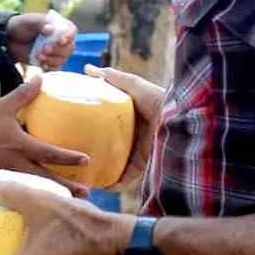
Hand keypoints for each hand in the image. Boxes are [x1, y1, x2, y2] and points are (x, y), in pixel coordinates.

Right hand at [0, 77, 90, 196]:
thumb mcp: (1, 106)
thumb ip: (22, 94)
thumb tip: (40, 78)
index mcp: (18, 145)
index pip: (48, 152)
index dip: (68, 156)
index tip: (87, 160)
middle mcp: (14, 162)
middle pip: (45, 178)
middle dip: (66, 186)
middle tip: (86, 193)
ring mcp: (6, 173)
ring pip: (34, 185)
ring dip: (52, 191)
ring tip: (69, 198)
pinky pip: (20, 187)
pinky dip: (33, 191)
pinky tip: (41, 195)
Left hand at [6, 13, 77, 70]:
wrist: (10, 39)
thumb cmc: (22, 26)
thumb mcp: (30, 21)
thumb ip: (41, 22)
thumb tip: (51, 29)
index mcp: (59, 26)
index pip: (72, 31)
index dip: (69, 36)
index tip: (60, 41)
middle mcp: (61, 39)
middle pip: (69, 47)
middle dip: (57, 50)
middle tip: (44, 49)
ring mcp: (56, 51)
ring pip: (63, 58)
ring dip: (52, 59)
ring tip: (39, 56)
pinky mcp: (50, 61)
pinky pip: (56, 67)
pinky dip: (50, 67)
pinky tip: (42, 64)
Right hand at [85, 65, 163, 188]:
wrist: (180, 120)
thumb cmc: (157, 99)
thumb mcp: (133, 85)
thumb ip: (112, 78)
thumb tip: (86, 68)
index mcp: (131, 116)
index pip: (108, 121)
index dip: (92, 124)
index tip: (74, 128)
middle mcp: (134, 134)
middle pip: (110, 143)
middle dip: (95, 149)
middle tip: (75, 153)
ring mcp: (139, 150)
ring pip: (116, 163)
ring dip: (102, 169)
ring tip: (83, 174)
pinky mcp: (144, 164)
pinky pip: (127, 177)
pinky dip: (115, 183)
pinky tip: (100, 185)